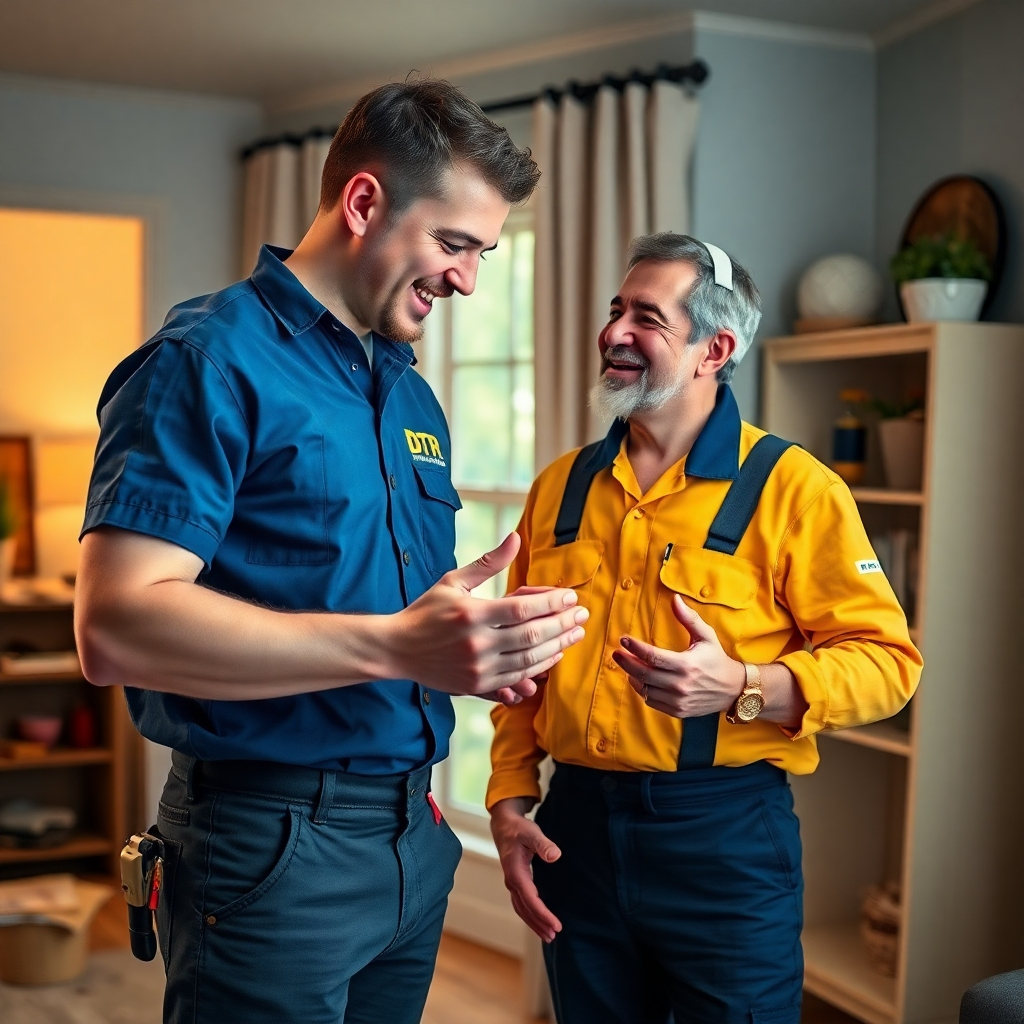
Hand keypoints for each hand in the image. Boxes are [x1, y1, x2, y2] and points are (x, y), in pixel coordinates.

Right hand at [390, 534, 587, 701]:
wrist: (397, 649)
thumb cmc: (426, 610)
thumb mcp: (453, 581)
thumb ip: (488, 562)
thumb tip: (515, 537)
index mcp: (472, 614)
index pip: (522, 608)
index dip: (551, 602)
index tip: (570, 597)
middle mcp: (477, 644)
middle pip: (532, 636)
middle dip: (563, 625)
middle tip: (582, 614)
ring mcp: (477, 668)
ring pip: (529, 660)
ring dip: (557, 647)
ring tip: (575, 634)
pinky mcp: (476, 685)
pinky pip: (517, 678)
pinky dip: (539, 668)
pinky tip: (554, 656)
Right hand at [490, 797, 561, 942]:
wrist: (504, 825)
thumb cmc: (519, 828)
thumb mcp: (531, 832)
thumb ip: (543, 844)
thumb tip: (555, 856)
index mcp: (515, 872)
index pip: (530, 899)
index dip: (543, 914)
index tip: (556, 925)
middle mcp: (512, 881)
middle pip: (525, 909)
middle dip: (539, 924)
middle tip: (554, 935)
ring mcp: (512, 883)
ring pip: (522, 909)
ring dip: (534, 923)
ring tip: (548, 935)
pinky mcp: (515, 882)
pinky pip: (522, 904)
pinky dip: (530, 915)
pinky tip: (539, 920)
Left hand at [612, 594, 744, 717]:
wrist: (733, 689)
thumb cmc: (717, 660)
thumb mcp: (706, 636)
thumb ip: (689, 618)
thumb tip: (675, 598)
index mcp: (686, 664)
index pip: (652, 656)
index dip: (635, 648)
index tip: (623, 640)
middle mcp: (680, 684)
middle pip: (643, 673)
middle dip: (626, 662)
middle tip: (616, 653)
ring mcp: (678, 700)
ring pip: (645, 689)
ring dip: (632, 676)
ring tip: (627, 664)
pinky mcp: (678, 710)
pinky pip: (651, 701)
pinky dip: (642, 690)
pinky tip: (639, 679)